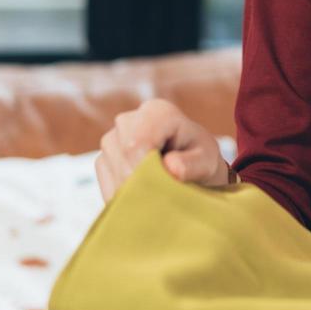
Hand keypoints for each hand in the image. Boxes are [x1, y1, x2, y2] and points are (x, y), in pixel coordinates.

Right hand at [94, 98, 232, 201]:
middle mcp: (129, 120)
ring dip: (129, 189)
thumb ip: (192, 164)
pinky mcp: (104, 158)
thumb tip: (171, 167)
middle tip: (159, 198)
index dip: (144, 168)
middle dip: (138, 181)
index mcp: (157, 112)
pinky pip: (104, 180)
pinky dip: (121, 195)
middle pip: (122, 154)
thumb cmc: (200, 159)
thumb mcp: (206, 162)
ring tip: (154, 196)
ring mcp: (112, 139)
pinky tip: (141, 197)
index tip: (160, 187)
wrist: (189, 165)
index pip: (138, 141)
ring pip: (109, 168)